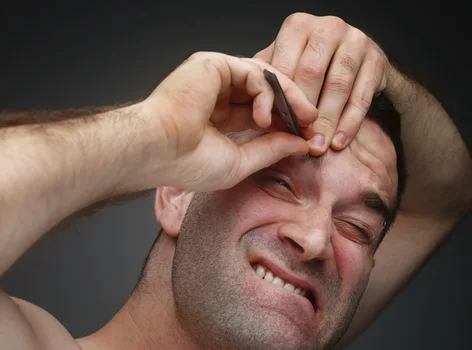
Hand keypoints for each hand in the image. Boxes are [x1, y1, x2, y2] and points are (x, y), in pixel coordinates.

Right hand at [140, 52, 317, 191]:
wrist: (158, 151)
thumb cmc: (187, 163)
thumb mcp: (241, 162)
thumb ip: (271, 150)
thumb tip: (300, 144)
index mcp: (220, 118)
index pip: (263, 114)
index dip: (287, 123)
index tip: (307, 137)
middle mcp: (218, 94)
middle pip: (268, 92)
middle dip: (294, 107)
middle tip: (313, 122)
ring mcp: (215, 78)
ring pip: (264, 78)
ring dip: (288, 97)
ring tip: (302, 118)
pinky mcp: (213, 65)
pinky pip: (252, 73)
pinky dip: (265, 93)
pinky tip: (263, 118)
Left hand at [255, 13, 388, 154]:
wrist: (358, 60)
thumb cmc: (313, 64)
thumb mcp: (286, 64)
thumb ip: (269, 78)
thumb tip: (247, 101)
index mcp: (298, 27)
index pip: (285, 63)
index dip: (278, 96)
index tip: (270, 124)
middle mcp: (327, 28)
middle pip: (312, 73)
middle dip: (302, 110)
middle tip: (295, 139)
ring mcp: (355, 41)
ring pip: (338, 85)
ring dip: (327, 121)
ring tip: (317, 147)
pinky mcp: (376, 60)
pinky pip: (361, 97)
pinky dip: (349, 124)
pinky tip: (338, 143)